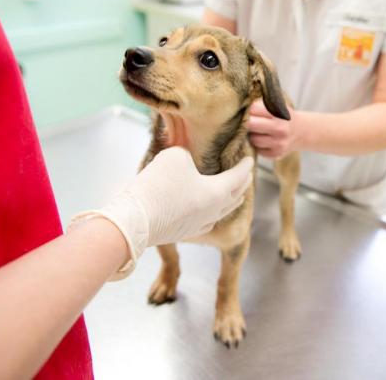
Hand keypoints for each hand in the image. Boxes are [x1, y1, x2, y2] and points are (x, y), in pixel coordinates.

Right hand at [73, 147, 253, 277]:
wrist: (135, 219)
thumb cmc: (158, 185)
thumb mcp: (175, 155)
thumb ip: (188, 154)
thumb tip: (188, 162)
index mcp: (217, 192)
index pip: (238, 176)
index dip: (245, 166)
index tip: (250, 159)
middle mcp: (213, 211)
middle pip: (235, 196)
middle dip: (242, 184)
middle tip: (246, 175)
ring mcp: (199, 224)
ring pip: (222, 212)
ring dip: (230, 201)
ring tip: (234, 195)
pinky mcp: (184, 232)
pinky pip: (207, 221)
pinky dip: (213, 213)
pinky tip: (209, 212)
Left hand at [247, 99, 299, 158]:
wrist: (301, 132)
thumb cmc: (283, 117)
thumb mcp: (277, 106)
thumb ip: (261, 106)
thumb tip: (241, 109)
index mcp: (280, 113)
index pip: (253, 109)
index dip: (248, 110)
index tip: (248, 111)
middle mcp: (281, 129)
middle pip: (251, 125)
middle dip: (246, 122)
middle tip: (246, 121)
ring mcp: (279, 143)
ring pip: (253, 139)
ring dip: (251, 135)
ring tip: (256, 131)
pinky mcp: (275, 154)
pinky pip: (257, 149)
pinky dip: (257, 144)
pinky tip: (263, 139)